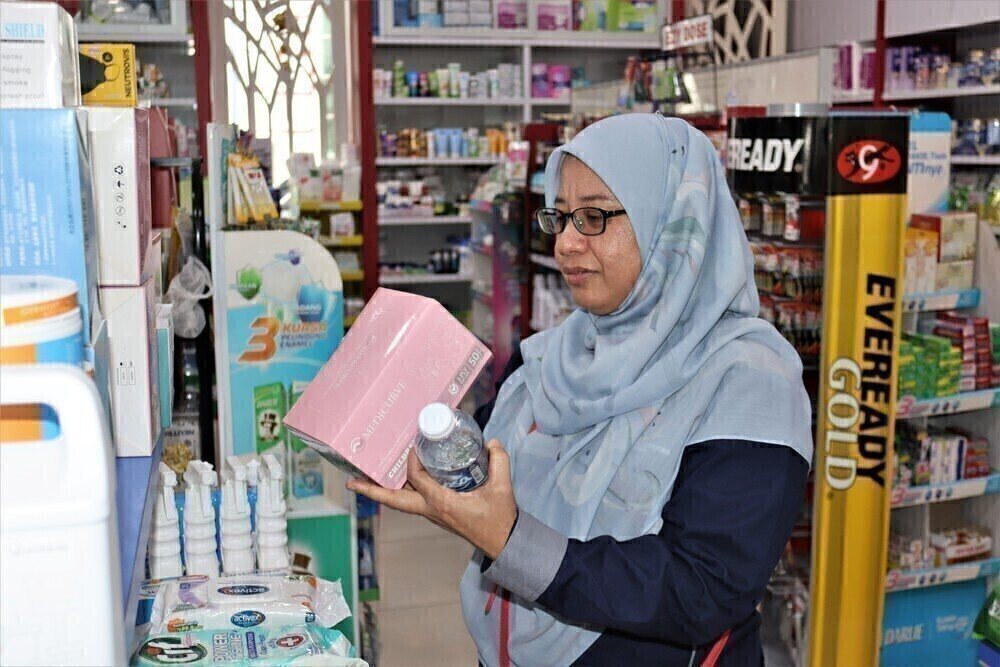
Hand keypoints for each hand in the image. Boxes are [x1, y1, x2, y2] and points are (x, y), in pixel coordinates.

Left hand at [346, 440, 517, 559]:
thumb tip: (491, 441)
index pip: (416, 479)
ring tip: (368, 477)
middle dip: (371, 491)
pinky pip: (413, 501)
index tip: (415, 445)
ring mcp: (432, 514)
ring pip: (401, 501)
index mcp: (441, 502)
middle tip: (351, 481)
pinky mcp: (437, 513)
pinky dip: (403, 490)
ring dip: (384, 490)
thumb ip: (499, 461)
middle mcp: (431, 509)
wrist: (502, 541)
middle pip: (393, 501)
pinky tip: (403, 479)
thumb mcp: (502, 487)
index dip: (411, 461)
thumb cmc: (500, 517)